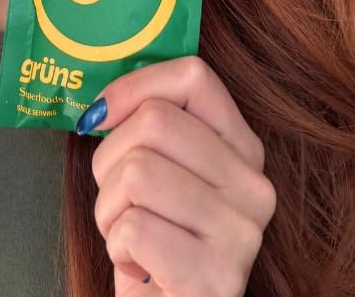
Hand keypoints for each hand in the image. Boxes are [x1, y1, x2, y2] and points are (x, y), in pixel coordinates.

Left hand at [85, 56, 276, 295]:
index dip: (135, 85)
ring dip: (109, 207)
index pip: (194, 77)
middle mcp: (252, 184)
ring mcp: (240, 232)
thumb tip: (101, 106)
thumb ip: (152, 129)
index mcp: (242, 148)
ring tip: (128, 234)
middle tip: (117, 197)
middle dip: (109, 159)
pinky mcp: (214, 277)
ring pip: (137, 171)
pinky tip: (138, 264)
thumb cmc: (156, 238)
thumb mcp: (163, 172)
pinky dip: (116, 246)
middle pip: (154, 121)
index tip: (103, 114)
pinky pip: (134, 227)